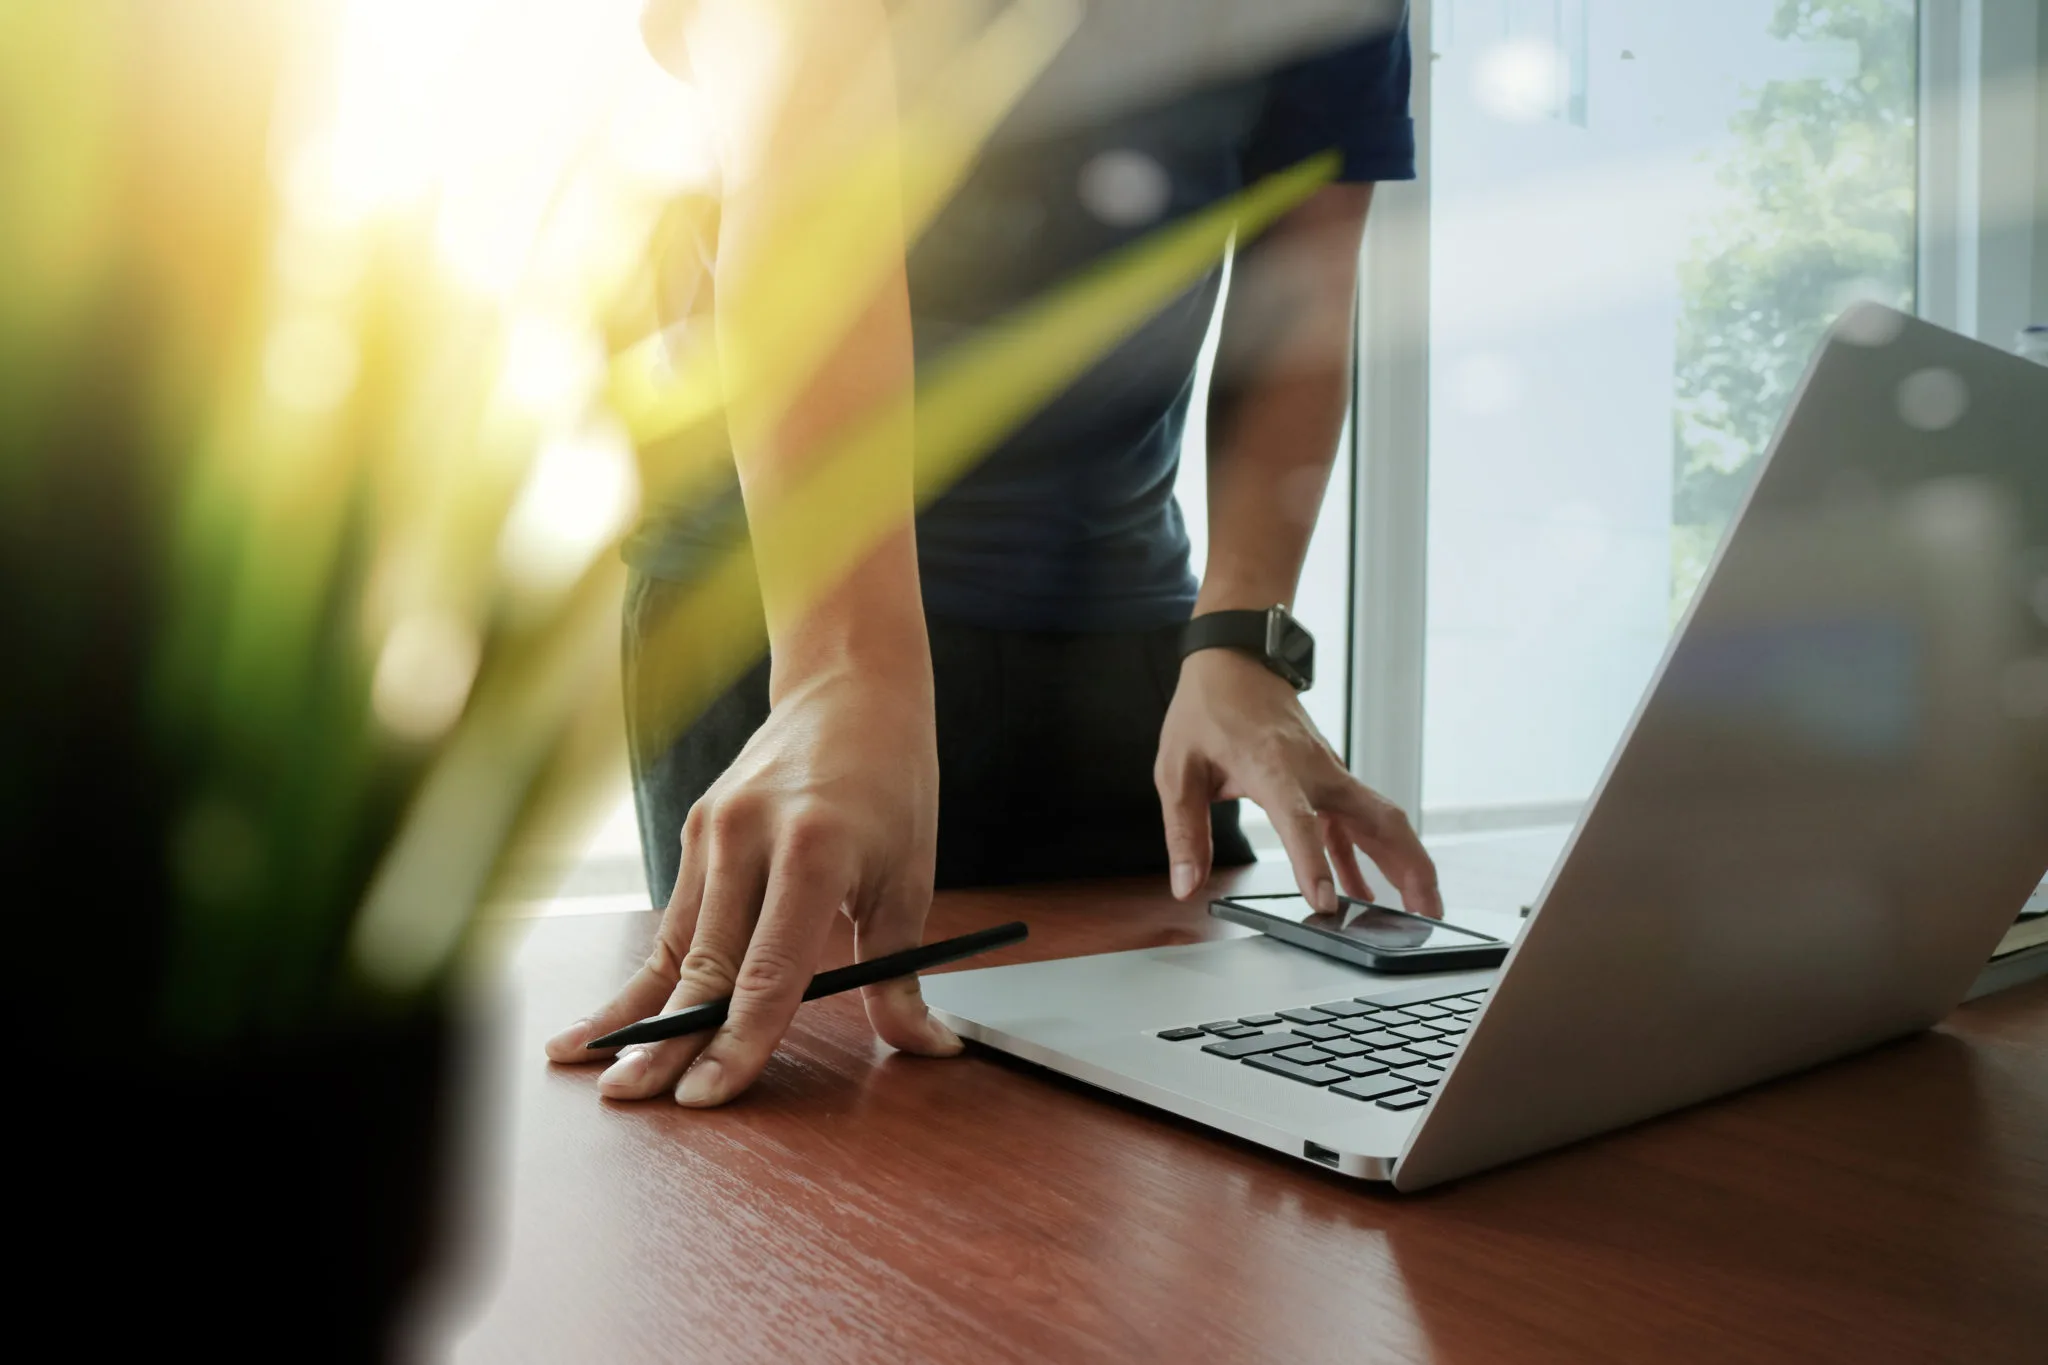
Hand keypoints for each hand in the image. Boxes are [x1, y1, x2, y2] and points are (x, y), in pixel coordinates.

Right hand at [544, 664, 959, 1104]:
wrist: (850, 690)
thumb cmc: (891, 787)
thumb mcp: (911, 877)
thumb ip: (901, 972)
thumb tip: (928, 1048)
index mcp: (815, 852)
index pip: (770, 971)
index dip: (737, 1041)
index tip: (706, 1097)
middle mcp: (751, 840)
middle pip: (706, 965)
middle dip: (666, 1041)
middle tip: (632, 1101)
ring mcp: (713, 832)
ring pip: (675, 946)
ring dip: (636, 1016)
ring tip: (600, 1075)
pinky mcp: (694, 831)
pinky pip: (673, 922)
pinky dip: (645, 976)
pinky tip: (600, 1023)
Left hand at [1155, 648, 1442, 916]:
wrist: (1234, 660)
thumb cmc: (1206, 709)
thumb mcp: (1178, 770)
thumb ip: (1185, 831)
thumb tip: (1186, 884)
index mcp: (1272, 766)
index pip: (1299, 821)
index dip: (1314, 863)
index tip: (1325, 903)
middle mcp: (1314, 769)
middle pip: (1377, 819)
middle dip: (1408, 867)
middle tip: (1426, 914)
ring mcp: (1329, 772)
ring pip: (1381, 820)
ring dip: (1406, 862)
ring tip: (1422, 909)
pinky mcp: (1329, 777)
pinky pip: (1356, 821)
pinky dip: (1368, 856)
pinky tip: (1366, 890)